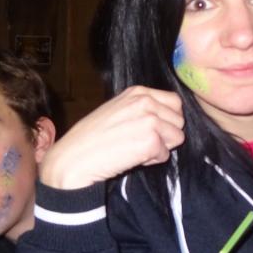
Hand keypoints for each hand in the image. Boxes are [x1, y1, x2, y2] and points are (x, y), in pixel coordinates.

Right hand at [39, 86, 184, 189]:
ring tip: (135, 149)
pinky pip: (165, 155)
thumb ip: (142, 108)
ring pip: (177, 138)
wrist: (73, 158)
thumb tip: (168, 117)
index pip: (175, 102)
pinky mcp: (151, 140)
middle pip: (179, 121)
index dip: (167, 119)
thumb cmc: (92, 138)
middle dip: (166, 135)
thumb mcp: (117, 109)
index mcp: (138, 92)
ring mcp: (150, 120)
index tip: (150, 129)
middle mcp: (146, 101)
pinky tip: (130, 158)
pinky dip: (151, 161)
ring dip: (160, 148)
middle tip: (139, 141)